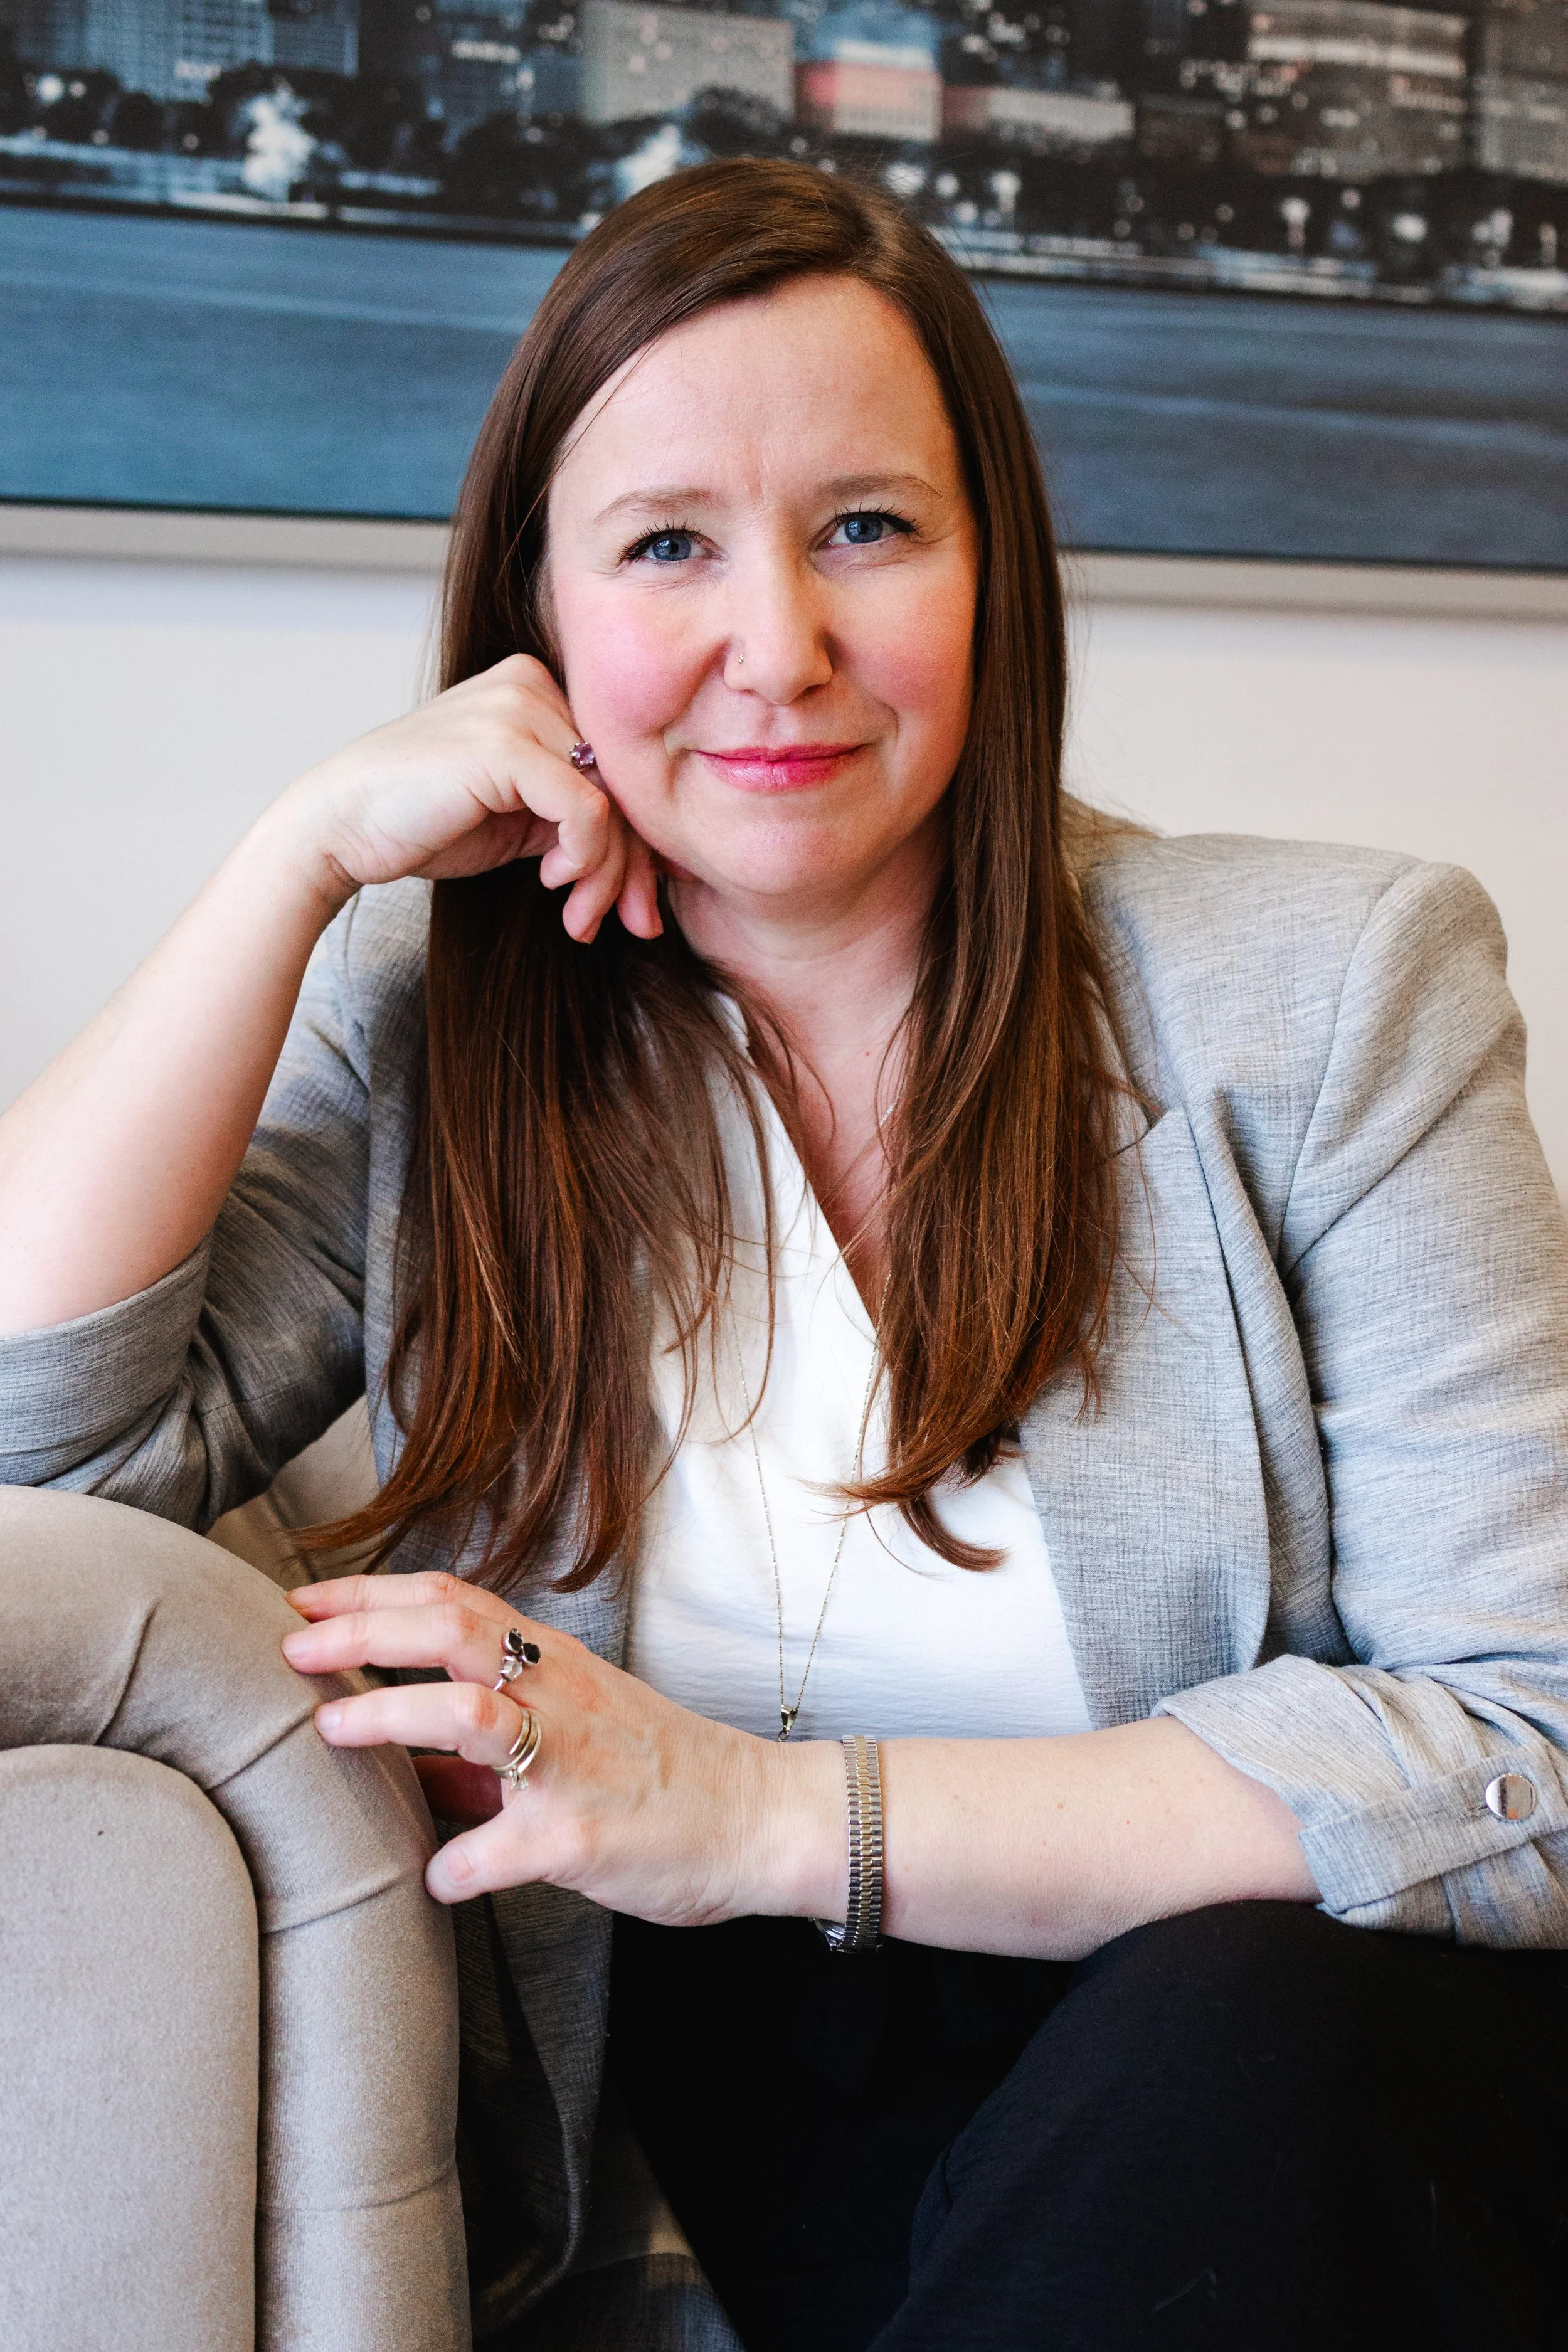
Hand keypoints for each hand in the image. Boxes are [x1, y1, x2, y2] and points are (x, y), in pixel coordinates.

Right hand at [273, 653, 661, 942]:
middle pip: (622, 784)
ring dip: (607, 876)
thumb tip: (656, 863)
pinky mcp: (505, 744)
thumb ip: (578, 818)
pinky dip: (584, 858)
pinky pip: (587, 810)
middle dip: (632, 867)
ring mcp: (517, 707)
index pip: (616, 768)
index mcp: (537, 689)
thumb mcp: (521, 818)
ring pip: (611, 801)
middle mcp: (532, 685)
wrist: (340, 828)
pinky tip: (552, 883)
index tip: (634, 905)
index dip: (638, 842)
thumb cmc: (424, 825)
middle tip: (632, 924)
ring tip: (580, 918)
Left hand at [281, 1571, 844, 1918]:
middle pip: (451, 1632)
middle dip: (362, 1632)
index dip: (372, 1594)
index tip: (304, 1599)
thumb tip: (399, 1761)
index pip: (453, 1600)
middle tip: (291, 1647)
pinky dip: (454, 1867)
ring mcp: (570, 1764)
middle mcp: (560, 1697)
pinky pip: (496, 1851)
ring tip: (330, 1731)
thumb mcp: (575, 1732)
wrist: (759, 1819)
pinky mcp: (580, 1837)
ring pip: (470, 1713)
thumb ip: (487, 1744)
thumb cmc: (662, 1777)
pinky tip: (436, 1880)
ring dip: (390, 1716)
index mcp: (554, 1664)